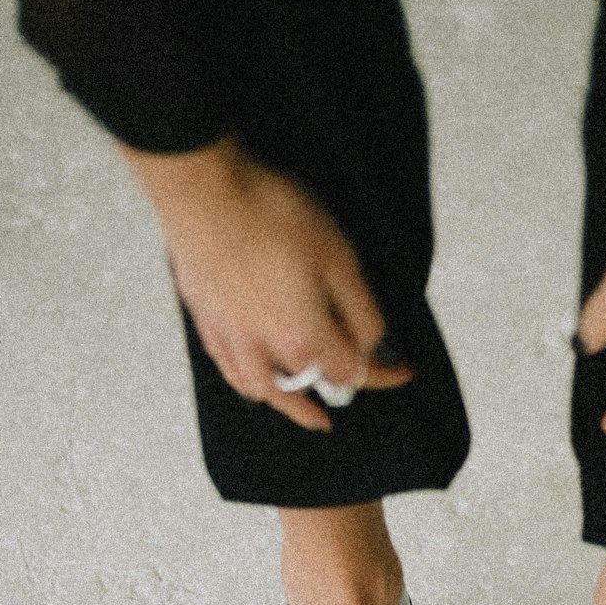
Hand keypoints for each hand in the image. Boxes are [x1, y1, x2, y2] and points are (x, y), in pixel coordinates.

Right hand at [119, 139, 411, 431]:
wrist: (203, 189)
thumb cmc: (270, 215)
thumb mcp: (339, 256)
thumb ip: (360, 310)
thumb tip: (372, 342)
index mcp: (303, 338)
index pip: (352, 372)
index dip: (383, 374)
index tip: (403, 371)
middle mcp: (265, 350)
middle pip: (309, 386)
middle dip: (338, 388)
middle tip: (355, 386)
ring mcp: (231, 339)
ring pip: (264, 390)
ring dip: (290, 405)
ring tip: (309, 414)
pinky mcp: (206, 321)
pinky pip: (229, 370)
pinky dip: (248, 384)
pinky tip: (255, 385)